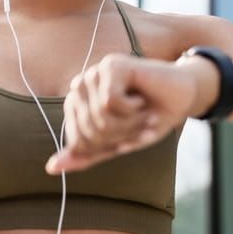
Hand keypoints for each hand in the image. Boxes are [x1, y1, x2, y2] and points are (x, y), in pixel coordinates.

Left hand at [45, 53, 197, 174]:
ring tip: (142, 112)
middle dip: (121, 135)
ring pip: (99, 116)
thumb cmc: (148, 119)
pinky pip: (110, 101)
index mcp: (77, 104)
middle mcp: (81, 86)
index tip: (127, 137)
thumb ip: (86, 155)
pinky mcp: (111, 65)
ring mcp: (95, 73)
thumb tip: (51, 168)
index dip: (107, 147)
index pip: (78, 142)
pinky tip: (141, 98)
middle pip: (90, 130)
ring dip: (129, 122)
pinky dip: (131, 108)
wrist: (181, 99)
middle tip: (139, 124)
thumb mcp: (117, 143)